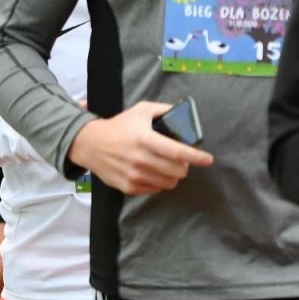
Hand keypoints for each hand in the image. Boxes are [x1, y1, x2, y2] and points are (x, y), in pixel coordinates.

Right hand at [66, 101, 213, 194]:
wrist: (90, 144)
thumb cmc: (119, 126)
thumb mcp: (141, 111)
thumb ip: (164, 110)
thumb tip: (185, 114)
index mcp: (145, 139)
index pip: (178, 152)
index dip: (197, 157)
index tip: (208, 160)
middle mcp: (140, 159)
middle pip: (177, 171)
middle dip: (185, 166)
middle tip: (181, 160)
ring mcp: (134, 175)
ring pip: (169, 182)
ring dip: (174, 175)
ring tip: (168, 166)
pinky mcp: (128, 187)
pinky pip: (156, 189)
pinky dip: (160, 182)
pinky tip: (155, 172)